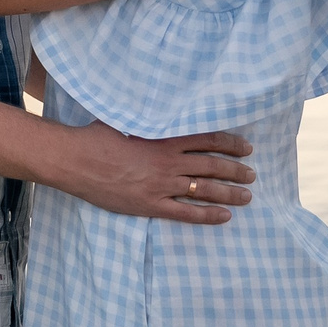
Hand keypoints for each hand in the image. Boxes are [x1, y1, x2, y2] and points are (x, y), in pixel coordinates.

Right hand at [51, 124, 253, 224]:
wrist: (75, 160)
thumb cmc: (97, 137)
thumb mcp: (127, 121)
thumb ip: (148, 119)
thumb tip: (160, 109)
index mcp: (164, 140)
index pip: (207, 140)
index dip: (230, 144)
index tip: (245, 147)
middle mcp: (169, 163)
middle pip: (212, 167)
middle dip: (236, 170)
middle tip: (252, 174)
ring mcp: (161, 186)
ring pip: (205, 191)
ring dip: (230, 193)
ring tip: (247, 196)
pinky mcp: (151, 206)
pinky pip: (186, 214)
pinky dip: (208, 215)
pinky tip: (224, 216)